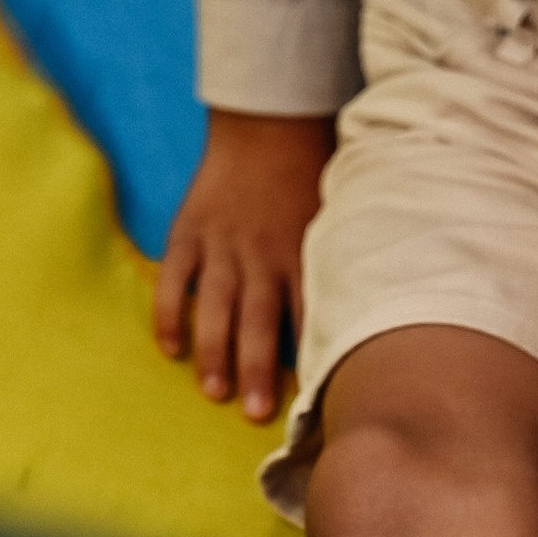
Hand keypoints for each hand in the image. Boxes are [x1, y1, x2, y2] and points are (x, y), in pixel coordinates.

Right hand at [154, 111, 332, 419]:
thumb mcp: (336, 218)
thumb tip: (367, 316)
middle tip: (255, 414)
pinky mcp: (188, 232)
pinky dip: (170, 315)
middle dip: (257, 371)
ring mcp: (221, 244)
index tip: (314, 402)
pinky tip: (170, 349)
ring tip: (214, 393)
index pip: (310, 316)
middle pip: (259, 322)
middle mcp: (261, 253)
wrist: (268, 123)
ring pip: (216, 308)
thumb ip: (342, 265)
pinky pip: (174, 280)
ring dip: (214, 354)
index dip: (310, 359)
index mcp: (302, 252)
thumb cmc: (311, 176)